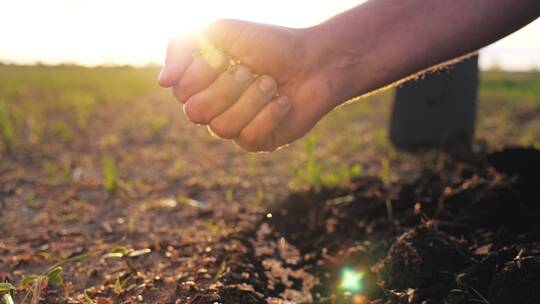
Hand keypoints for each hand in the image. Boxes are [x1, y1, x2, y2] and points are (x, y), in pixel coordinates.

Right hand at [159, 20, 336, 151]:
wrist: (314, 61)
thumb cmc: (268, 45)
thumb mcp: (222, 32)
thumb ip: (183, 47)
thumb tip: (163, 83)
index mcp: (201, 83)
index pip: (181, 91)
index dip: (203, 73)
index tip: (226, 55)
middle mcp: (213, 107)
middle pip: (197, 113)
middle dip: (227, 88)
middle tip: (249, 70)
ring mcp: (234, 127)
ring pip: (223, 127)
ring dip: (252, 99)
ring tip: (271, 83)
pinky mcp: (257, 142)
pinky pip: (249, 137)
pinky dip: (270, 114)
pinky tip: (284, 102)